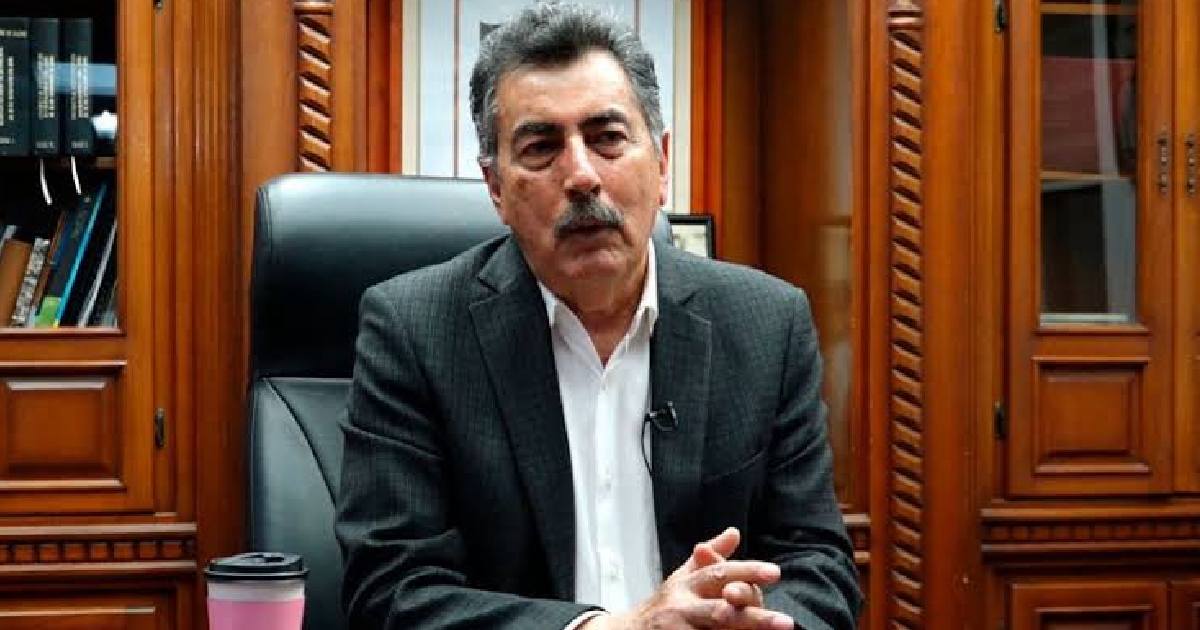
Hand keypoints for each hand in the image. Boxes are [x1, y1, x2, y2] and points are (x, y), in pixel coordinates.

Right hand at [586, 528, 792, 629]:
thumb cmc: (664, 605)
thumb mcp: (682, 577)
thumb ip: (710, 557)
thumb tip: (734, 532)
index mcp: (687, 584)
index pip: (719, 574)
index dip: (747, 571)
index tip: (775, 573)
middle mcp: (682, 606)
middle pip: (721, 611)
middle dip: (753, 616)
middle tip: (786, 622)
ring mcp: (677, 628)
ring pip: (713, 629)